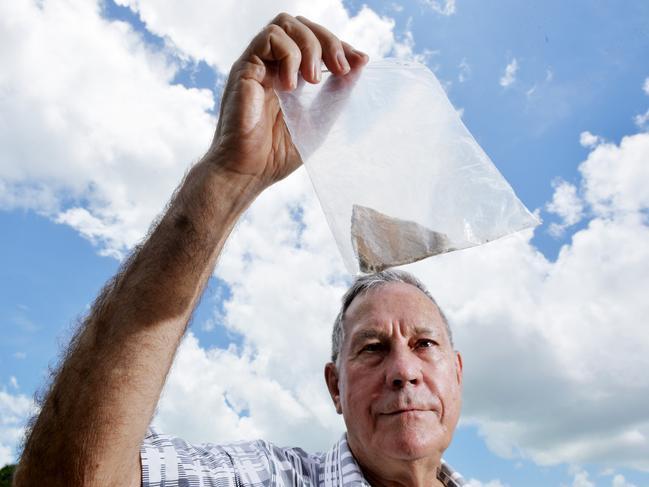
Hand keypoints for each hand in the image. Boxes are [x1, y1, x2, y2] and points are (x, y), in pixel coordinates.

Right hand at [209, 13, 367, 189]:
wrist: (248, 172)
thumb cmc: (277, 153)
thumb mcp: (319, 121)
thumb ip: (336, 93)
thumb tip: (360, 64)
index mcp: (291, 75)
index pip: (316, 42)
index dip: (340, 45)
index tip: (360, 61)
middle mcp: (273, 65)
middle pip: (303, 25)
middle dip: (329, 41)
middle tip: (342, 69)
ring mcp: (258, 64)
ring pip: (286, 23)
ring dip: (310, 46)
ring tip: (314, 80)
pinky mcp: (245, 68)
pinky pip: (269, 38)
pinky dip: (289, 55)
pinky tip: (291, 86)